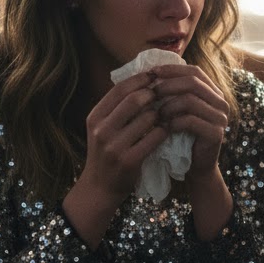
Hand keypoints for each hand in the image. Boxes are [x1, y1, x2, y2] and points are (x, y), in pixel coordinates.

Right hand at [79, 72, 168, 203]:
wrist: (100, 187)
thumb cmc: (105, 153)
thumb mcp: (102, 128)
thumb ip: (116, 108)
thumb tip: (142, 80)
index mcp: (94, 117)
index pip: (119, 89)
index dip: (139, 79)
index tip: (154, 75)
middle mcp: (101, 130)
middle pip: (134, 100)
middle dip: (153, 94)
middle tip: (165, 93)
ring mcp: (114, 147)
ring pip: (147, 118)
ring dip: (162, 113)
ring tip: (169, 111)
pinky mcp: (129, 161)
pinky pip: (154, 138)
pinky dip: (164, 131)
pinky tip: (168, 129)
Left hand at [149, 64, 229, 179]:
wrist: (195, 166)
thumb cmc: (182, 135)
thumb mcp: (177, 109)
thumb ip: (173, 91)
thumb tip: (151, 71)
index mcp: (213, 92)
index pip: (194, 71)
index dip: (173, 69)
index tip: (152, 72)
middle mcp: (221, 102)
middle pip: (193, 82)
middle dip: (168, 85)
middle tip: (150, 93)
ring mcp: (221, 118)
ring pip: (190, 100)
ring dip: (168, 106)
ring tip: (156, 114)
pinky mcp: (216, 133)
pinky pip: (190, 120)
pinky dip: (173, 122)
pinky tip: (164, 127)